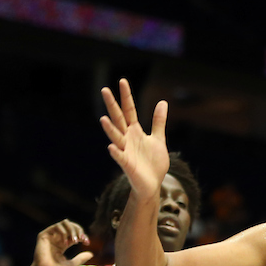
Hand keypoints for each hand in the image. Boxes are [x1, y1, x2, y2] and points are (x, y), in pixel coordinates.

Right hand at [31, 219, 93, 265]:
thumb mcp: (72, 265)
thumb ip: (81, 258)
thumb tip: (91, 254)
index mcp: (62, 245)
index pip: (75, 234)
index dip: (82, 235)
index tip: (87, 242)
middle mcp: (56, 239)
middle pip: (70, 226)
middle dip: (78, 230)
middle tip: (81, 239)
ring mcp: (50, 237)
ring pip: (64, 223)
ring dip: (72, 229)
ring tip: (75, 240)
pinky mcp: (43, 236)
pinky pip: (56, 226)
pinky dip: (64, 232)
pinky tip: (66, 241)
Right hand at [100, 79, 169, 196]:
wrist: (153, 184)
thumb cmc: (153, 163)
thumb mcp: (158, 139)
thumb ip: (158, 122)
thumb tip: (162, 102)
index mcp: (135, 132)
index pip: (129, 110)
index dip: (126, 96)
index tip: (122, 81)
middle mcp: (127, 139)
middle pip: (119, 119)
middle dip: (112, 105)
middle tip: (104, 89)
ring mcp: (125, 151)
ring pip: (116, 137)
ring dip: (110, 129)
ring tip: (103, 118)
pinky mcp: (127, 165)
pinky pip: (120, 158)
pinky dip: (116, 153)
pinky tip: (111, 147)